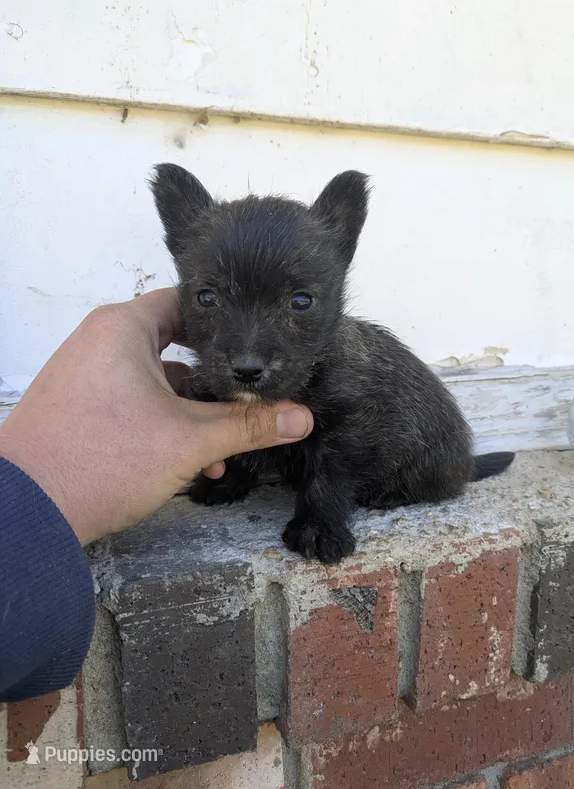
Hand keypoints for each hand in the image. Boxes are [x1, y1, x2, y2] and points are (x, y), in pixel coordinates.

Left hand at [0, 289, 312, 544]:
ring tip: (220, 450)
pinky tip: (189, 463)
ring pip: (159, 381)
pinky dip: (164, 424)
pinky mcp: (81, 405)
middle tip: (247, 403)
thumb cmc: (100, 461)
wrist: (27, 515)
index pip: (189, 303)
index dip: (230, 324)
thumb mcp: (190, 441)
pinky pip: (135, 402)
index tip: (259, 347)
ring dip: (193, 413)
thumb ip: (249, 424)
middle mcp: (101, 341)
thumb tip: (300, 416)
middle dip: (215, 383)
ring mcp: (88, 373)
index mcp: (124, 328)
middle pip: (178, 346)